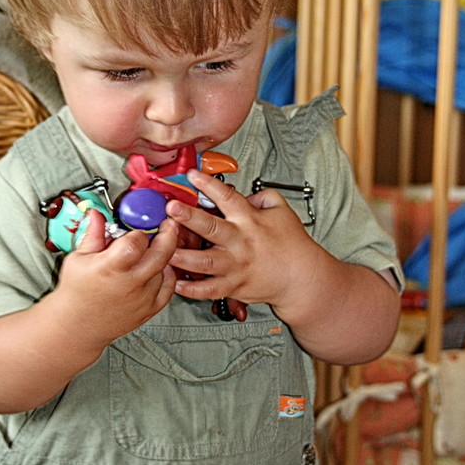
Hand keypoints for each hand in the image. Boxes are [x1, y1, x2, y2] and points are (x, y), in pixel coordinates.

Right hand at [55, 208, 177, 348]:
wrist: (77, 327)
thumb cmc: (76, 292)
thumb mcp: (78, 258)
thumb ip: (93, 234)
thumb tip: (97, 213)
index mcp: (110, 268)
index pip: (136, 242)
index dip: (140, 231)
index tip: (137, 229)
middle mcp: (130, 284)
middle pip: (161, 253)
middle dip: (168, 235)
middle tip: (168, 225)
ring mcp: (143, 299)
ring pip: (165, 269)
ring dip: (162, 257)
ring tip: (153, 251)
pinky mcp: (150, 310)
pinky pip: (169, 287)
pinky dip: (167, 275)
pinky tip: (158, 268)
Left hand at [165, 170, 320, 311]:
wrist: (301, 278)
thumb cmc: (293, 245)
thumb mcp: (282, 211)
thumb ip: (264, 197)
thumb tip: (247, 193)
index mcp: (250, 221)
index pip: (227, 197)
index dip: (209, 184)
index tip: (192, 175)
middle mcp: (240, 243)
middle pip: (211, 228)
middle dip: (188, 217)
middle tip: (171, 209)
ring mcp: (235, 266)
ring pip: (204, 262)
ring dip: (181, 256)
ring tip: (163, 250)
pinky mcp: (233, 286)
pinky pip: (209, 290)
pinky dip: (191, 289)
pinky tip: (175, 284)